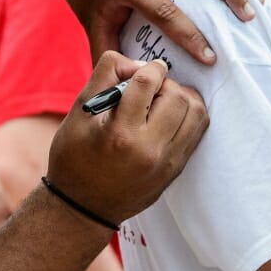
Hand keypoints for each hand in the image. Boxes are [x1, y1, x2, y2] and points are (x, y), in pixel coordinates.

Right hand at [45, 52, 207, 225]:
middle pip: (178, 96)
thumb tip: (136, 63)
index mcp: (120, 133)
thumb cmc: (74, 157)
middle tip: (149, 87)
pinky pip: (197, 133)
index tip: (143, 68)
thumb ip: (105, 77)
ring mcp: (167, 163)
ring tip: (161, 100)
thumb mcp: (78, 112)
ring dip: (182, 98)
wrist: (83, 206)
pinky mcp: (175, 171)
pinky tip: (168, 116)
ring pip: (196, 114)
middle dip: (166, 83)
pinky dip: (188, 116)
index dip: (148, 67)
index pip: (148, 83)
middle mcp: (149, 150)